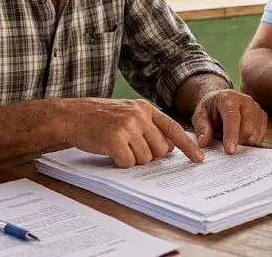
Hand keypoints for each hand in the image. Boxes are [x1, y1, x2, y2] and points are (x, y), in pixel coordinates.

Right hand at [62, 98, 203, 167]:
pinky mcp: (115, 139)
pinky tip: (110, 151)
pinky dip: (121, 162)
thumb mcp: (127, 113)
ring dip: (133, 159)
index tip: (198, 158)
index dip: (188, 145)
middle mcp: (139, 115)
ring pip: (145, 158)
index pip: (173, 129)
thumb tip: (169, 147)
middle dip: (150, 155)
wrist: (72, 115)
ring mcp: (128, 126)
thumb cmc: (99, 117)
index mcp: (145, 108)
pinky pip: (129, 162)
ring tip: (118, 146)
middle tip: (132, 148)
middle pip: (161, 149)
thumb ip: (148, 125)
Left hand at [191, 89, 267, 154]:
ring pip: (255, 134)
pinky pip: (261, 136)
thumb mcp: (200, 115)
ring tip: (233, 138)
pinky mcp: (263, 116)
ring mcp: (256, 108)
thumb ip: (202, 128)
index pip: (232, 118)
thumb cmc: (210, 109)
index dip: (231, 135)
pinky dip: (251, 142)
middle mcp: (246, 101)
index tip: (229, 151)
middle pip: (247, 129)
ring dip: (244, 143)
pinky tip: (242, 138)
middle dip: (237, 142)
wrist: (221, 100)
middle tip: (226, 144)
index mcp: (228, 98)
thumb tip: (204, 143)